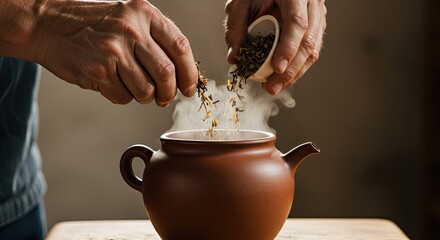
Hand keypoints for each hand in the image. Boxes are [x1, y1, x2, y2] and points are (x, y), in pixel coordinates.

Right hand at [33, 0, 197, 105]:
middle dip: (169, 93)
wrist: (48, 23)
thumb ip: (155, 38)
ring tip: (135, 88)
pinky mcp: (98, 70)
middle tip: (164, 97)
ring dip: (145, 98)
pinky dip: (122, 96)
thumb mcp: (128, 16)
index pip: (180, 47)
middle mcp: (130, 29)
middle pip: (167, 73)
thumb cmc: (93, 24)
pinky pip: (123, 97)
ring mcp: (113, 50)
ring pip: (146, 91)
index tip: (189, 88)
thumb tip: (182, 73)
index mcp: (144, 13)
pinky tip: (111, 82)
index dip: (190, 73)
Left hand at [224, 0, 326, 94]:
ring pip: (313, 49)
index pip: (297, 23)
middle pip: (308, 41)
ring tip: (275, 87)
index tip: (277, 68)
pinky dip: (296, 67)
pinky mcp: (316, 25)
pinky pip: (310, 50)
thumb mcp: (241, 1)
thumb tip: (234, 58)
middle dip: (290, 70)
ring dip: (294, 73)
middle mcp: (312, 4)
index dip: (288, 48)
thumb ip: (236, 25)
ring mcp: (317, 15)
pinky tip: (282, 78)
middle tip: (272, 87)